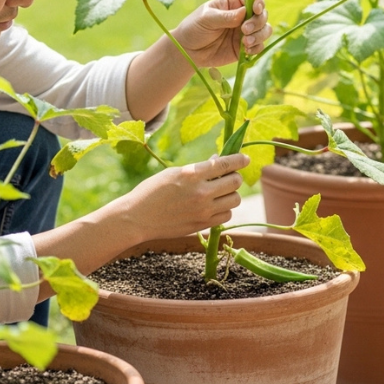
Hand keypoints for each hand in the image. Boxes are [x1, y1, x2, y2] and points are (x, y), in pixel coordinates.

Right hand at [122, 153, 248, 239]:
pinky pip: (227, 215)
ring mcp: (203, 210)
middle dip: (234, 177)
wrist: (137, 218)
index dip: (240, 160)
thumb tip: (218, 161)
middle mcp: (200, 192)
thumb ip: (198, 168)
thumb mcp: (174, 173)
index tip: (245, 159)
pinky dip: (224, 209)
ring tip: (220, 192)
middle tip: (228, 177)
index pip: (225, 164)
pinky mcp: (203, 224)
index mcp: (191, 174)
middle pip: (235, 182)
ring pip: (235, 199)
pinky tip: (214, 205)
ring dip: (231, 194)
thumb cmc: (152, 191)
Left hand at [171, 0, 272, 67]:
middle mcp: (243, 16)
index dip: (258, 3)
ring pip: (264, 30)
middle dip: (258, 22)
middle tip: (244, 30)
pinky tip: (246, 51)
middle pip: (262, 15)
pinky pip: (258, 47)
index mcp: (233, 3)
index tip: (256, 10)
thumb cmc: (194, 28)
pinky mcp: (245, 47)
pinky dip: (256, 48)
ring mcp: (245, 32)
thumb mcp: (206, 19)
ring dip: (260, 36)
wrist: (188, 51)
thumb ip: (225, 16)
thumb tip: (244, 12)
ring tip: (245, 42)